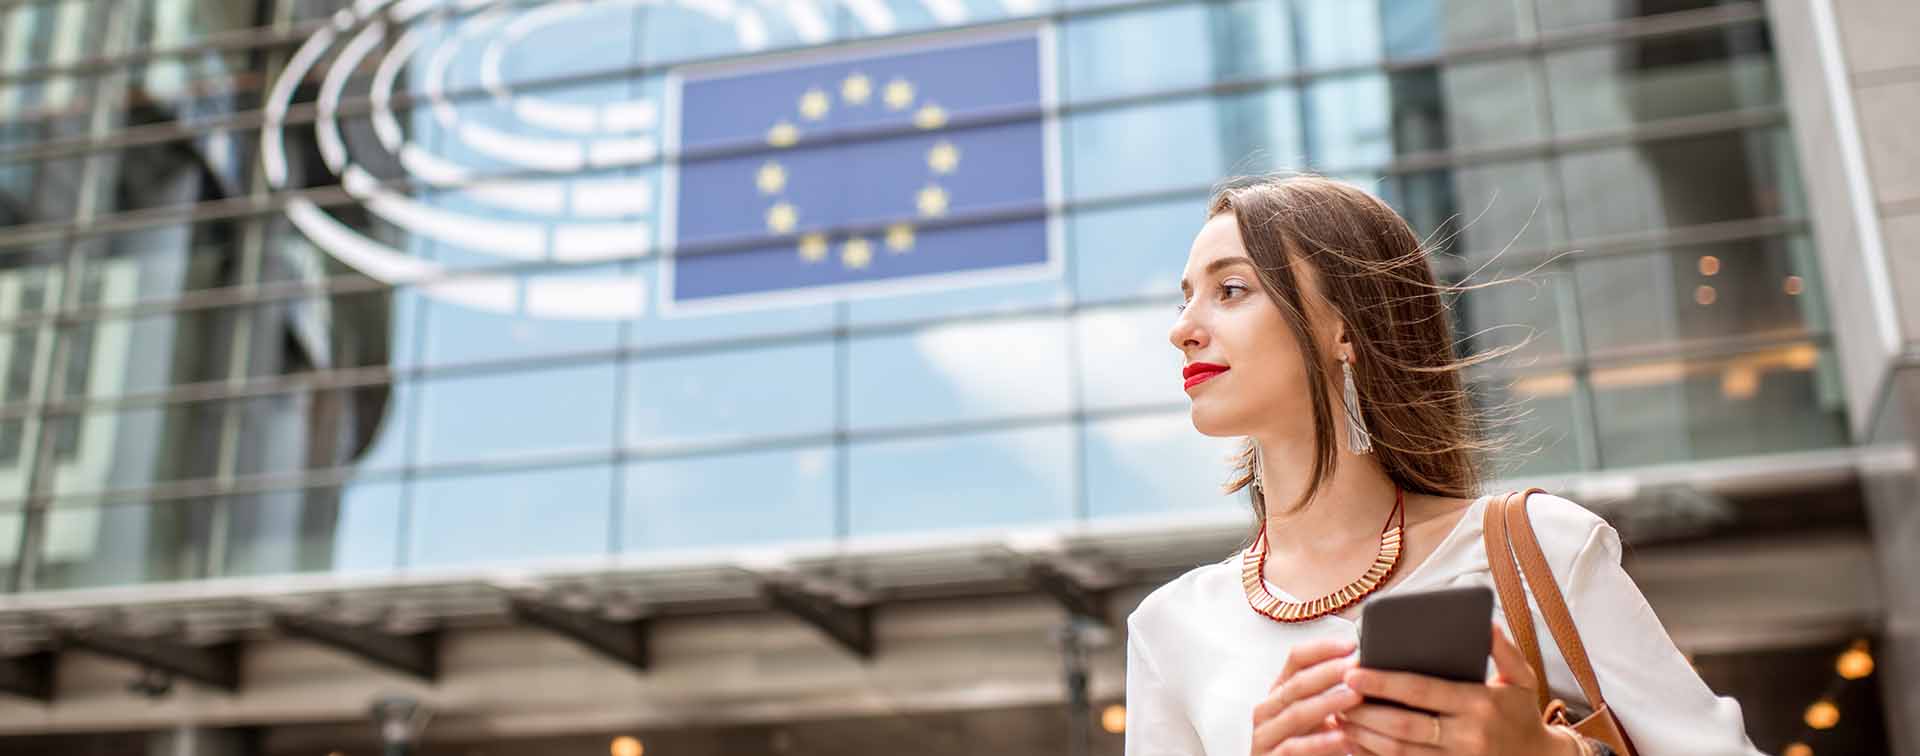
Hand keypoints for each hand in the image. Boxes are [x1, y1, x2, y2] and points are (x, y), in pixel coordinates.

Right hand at [1249, 637, 1364, 755]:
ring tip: (1356, 697)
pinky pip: (1293, 748)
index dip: (1322, 649)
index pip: (1296, 660)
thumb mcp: (1319, 718)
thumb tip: (1366, 670)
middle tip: (1356, 667)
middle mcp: (1268, 710)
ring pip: (1295, 713)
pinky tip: (1343, 737)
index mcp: (1280, 692)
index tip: (1351, 645)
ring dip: (1328, 703)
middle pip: (1296, 684)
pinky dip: (1319, 743)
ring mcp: (1265, 736)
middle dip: (1329, 673)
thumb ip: (1333, 696)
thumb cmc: (1309, 748)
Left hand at [1333, 622, 1576, 754]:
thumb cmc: (1522, 714)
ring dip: (1365, 738)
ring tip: (1340, 720)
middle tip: (1337, 697)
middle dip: (1365, 712)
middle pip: (1404, 726)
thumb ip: (1503, 650)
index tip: (1353, 672)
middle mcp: (1467, 736)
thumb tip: (1485, 623)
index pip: (1422, 691)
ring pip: (1401, 753)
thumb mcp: (1522, 679)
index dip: (1383, 683)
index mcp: (1478, 704)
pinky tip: (1357, 746)